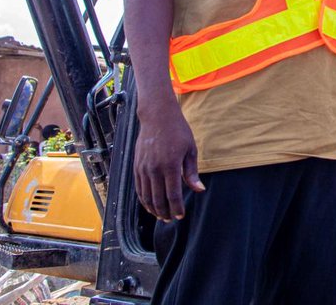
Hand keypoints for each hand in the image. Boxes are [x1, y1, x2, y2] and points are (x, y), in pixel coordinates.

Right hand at [134, 106, 203, 220]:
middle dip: (165, 212)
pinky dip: (143, 199)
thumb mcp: (190, 150)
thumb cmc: (178, 132)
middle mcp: (155, 169)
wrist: (157, 117)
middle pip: (158, 199)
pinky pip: (138, 188)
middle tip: (171, 219)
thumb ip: (192, 172)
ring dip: (153, 209)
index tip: (180, 216)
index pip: (173, 195)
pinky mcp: (136, 166)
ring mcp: (143, 168)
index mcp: (171, 166)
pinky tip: (150, 204)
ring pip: (146, 196)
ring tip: (161, 216)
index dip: (177, 208)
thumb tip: (199, 190)